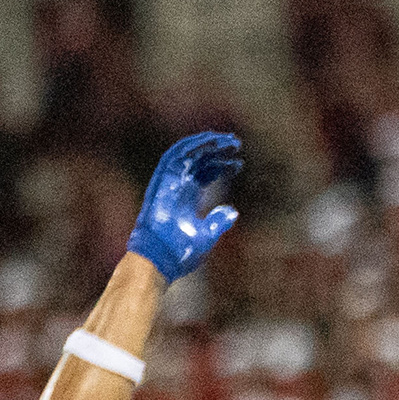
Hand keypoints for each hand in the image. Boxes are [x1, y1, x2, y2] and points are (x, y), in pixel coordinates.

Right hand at [126, 132, 243, 281]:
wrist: (159, 259)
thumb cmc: (179, 252)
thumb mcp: (206, 237)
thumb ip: (218, 222)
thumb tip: (233, 212)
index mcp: (187, 198)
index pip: (205, 173)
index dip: (221, 165)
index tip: (239, 162)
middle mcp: (177, 187)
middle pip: (199, 161)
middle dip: (218, 151)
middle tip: (237, 144)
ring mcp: (168, 184)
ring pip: (187, 155)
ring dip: (206, 144)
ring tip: (228, 140)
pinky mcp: (160, 182)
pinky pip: (173, 158)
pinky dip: (189, 147)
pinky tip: (209, 141)